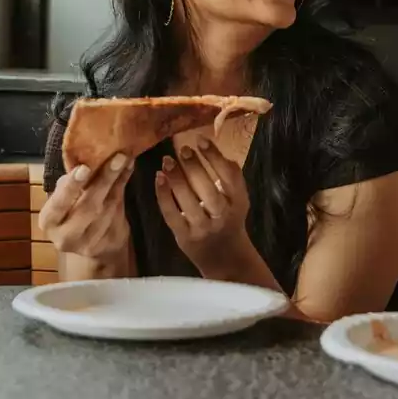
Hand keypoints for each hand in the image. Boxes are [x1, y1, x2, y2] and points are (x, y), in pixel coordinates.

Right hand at [38, 154, 133, 261]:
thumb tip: (85, 159)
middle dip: (104, 180)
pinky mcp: (109, 244)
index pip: (59, 204)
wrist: (89, 242)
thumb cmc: (71, 210)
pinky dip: (124, 191)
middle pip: (88, 207)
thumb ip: (70, 183)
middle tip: (118, 157)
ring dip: (119, 182)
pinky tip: (128, 172)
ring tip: (126, 160)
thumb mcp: (64, 197)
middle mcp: (66, 237)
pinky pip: (120, 214)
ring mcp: (89, 245)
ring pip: (108, 210)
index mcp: (49, 221)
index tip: (85, 168)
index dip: (71, 187)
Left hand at [154, 139, 251, 273]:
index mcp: (238, 202)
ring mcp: (203, 228)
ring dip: (177, 179)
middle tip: (183, 149)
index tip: (201, 140)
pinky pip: (172, 214)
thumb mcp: (238, 199)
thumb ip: (230, 176)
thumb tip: (213, 148)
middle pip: (208, 189)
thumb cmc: (230, 220)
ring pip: (188, 201)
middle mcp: (222, 215)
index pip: (229, 177)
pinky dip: (163, 196)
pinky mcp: (185, 237)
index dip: (215, 157)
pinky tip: (159, 178)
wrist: (225, 258)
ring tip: (167, 161)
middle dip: (195, 167)